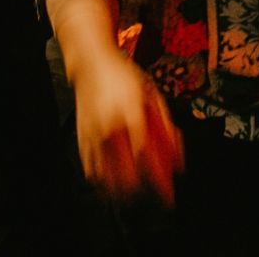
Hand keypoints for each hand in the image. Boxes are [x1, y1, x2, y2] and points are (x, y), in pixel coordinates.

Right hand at [70, 50, 184, 205]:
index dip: (157, 176)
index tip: (168, 189)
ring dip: (125, 191)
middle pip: (124, 172)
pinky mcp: (82, 139)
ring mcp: (92, 135)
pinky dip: (105, 183)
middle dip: (143, 190)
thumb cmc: (123, 78)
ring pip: (107, 177)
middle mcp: (108, 126)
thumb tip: (176, 152)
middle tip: (156, 193)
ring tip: (138, 194)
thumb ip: (165, 125)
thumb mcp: (151, 95)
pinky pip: (92, 171)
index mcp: (129, 113)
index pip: (144, 153)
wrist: (91, 64)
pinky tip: (115, 185)